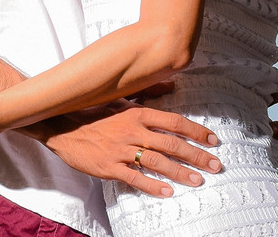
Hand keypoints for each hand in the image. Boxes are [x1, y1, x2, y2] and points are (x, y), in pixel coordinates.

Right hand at [35, 101, 221, 197]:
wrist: (62, 125)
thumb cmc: (93, 111)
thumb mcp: (121, 98)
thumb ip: (148, 93)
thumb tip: (171, 85)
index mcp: (138, 113)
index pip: (174, 122)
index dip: (196, 131)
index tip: (213, 140)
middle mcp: (133, 131)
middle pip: (172, 144)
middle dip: (197, 155)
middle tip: (216, 165)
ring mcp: (121, 150)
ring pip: (158, 162)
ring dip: (181, 172)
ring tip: (198, 180)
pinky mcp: (109, 167)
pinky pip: (135, 178)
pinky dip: (153, 186)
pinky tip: (168, 192)